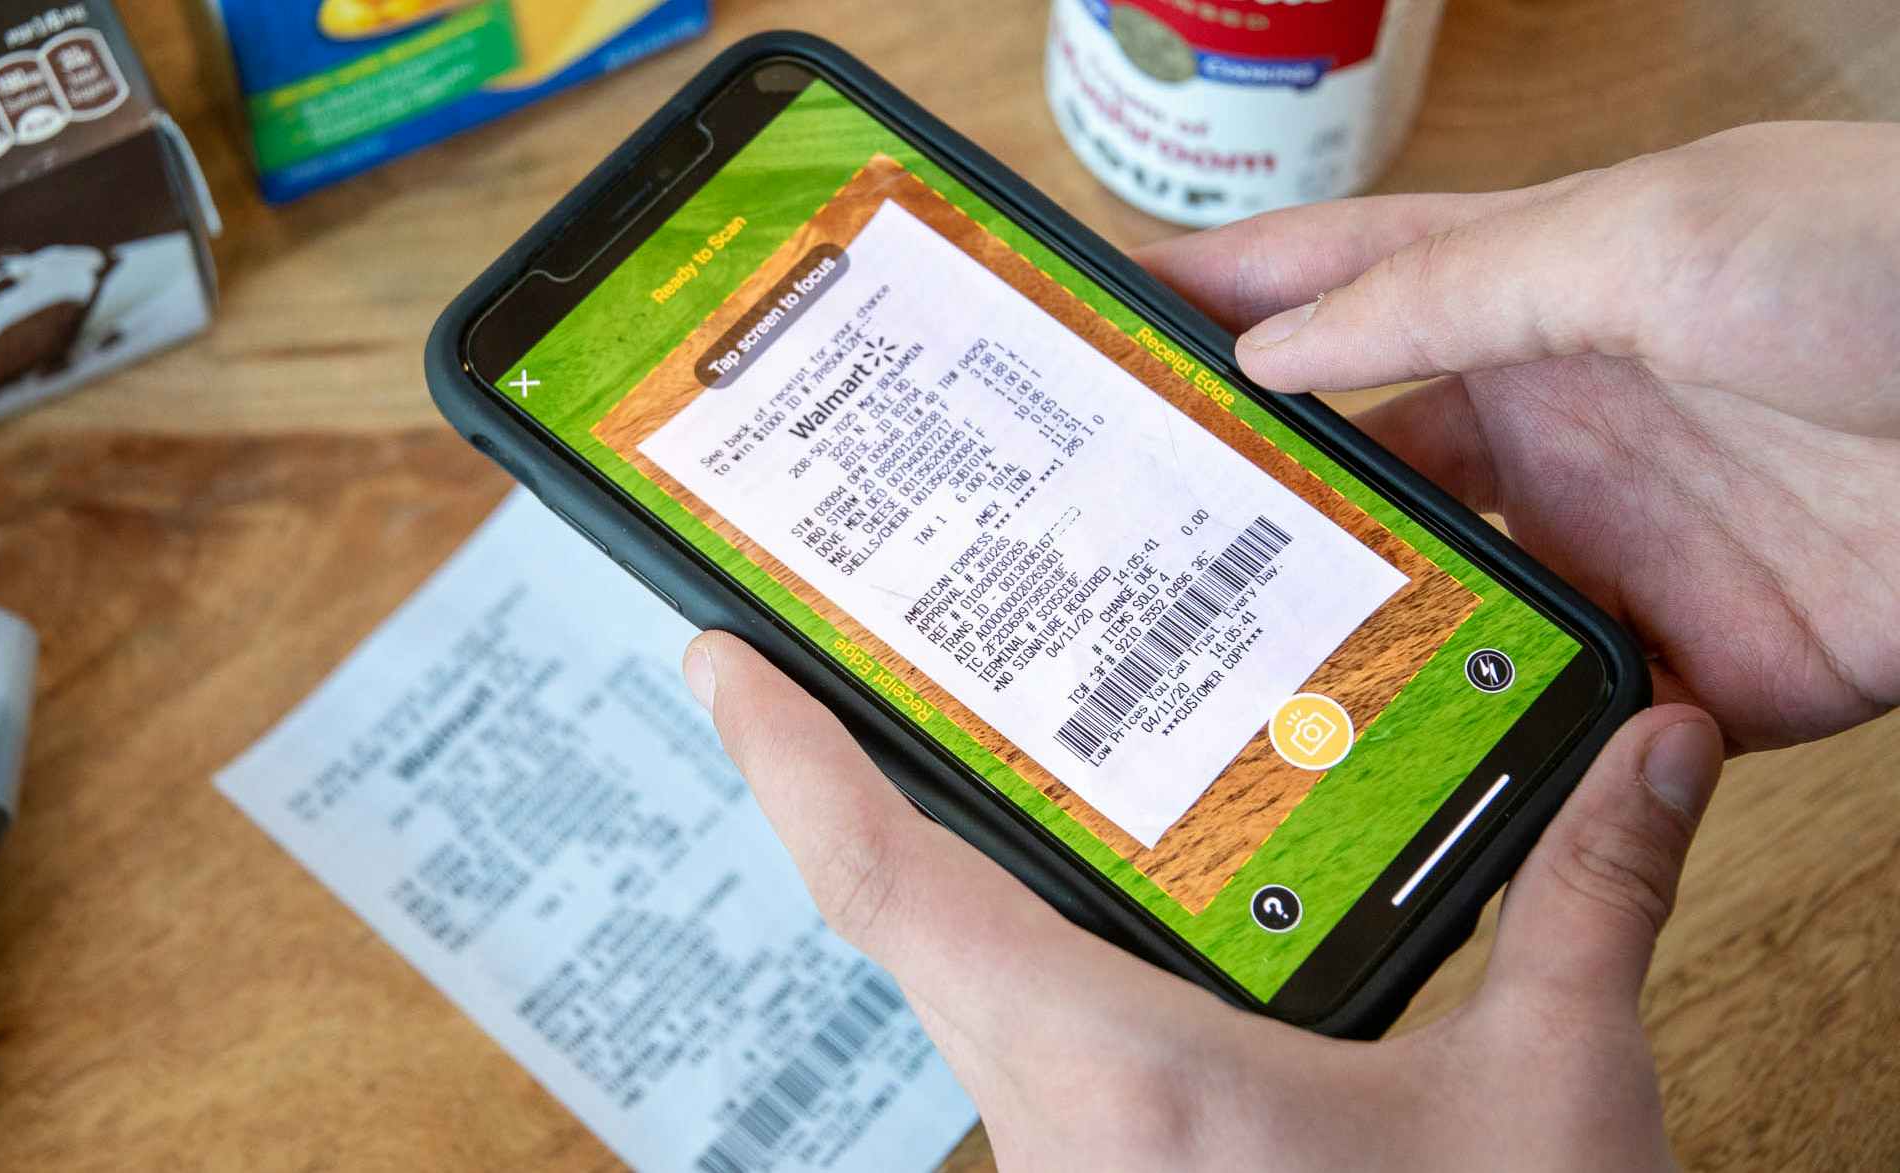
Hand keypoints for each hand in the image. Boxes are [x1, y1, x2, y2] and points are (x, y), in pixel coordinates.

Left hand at [684, 633, 1724, 1170]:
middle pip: (903, 925)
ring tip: (953, 752)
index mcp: (1121, 1078)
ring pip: (957, 992)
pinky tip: (1092, 911)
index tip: (718, 662)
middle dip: (855, 791)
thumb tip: (1647, 754)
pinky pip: (1021, 1051)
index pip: (893, 887)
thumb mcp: (1543, 1101)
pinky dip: (1024, 954)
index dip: (791, 761)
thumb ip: (1583, 907)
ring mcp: (1068, 1168)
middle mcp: (1059, 1126)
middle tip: (832, 663)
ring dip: (941, 874)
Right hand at [1137, 120, 1899, 750]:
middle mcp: (1561, 419)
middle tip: (1127, 543)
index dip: (1217, 304)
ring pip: (1436, 603)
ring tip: (1231, 673)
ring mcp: (1621, 543)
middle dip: (1250, 499)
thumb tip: (1282, 350)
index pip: (1336, 289)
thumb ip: (1453, 293)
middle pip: (1361, 467)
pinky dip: (1484, 741)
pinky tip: (1402, 760)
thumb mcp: (1649, 243)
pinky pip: (1556, 716)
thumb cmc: (1899, 273)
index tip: (1100, 335)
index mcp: (1538, 291)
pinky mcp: (1693, 664)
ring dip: (1351, 635)